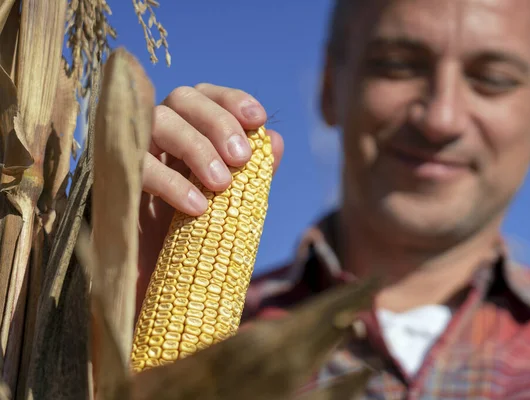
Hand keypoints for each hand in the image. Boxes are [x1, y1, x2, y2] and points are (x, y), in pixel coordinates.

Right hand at [136, 83, 283, 309]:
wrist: (162, 291)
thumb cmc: (200, 240)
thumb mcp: (233, 206)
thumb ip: (254, 174)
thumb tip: (277, 140)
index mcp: (187, 134)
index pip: (204, 96)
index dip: (230, 100)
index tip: (257, 119)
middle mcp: (158, 137)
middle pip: (180, 98)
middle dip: (216, 121)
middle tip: (240, 157)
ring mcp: (132, 155)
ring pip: (156, 121)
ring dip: (194, 145)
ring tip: (222, 184)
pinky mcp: (113, 183)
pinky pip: (134, 167)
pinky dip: (169, 182)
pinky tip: (197, 207)